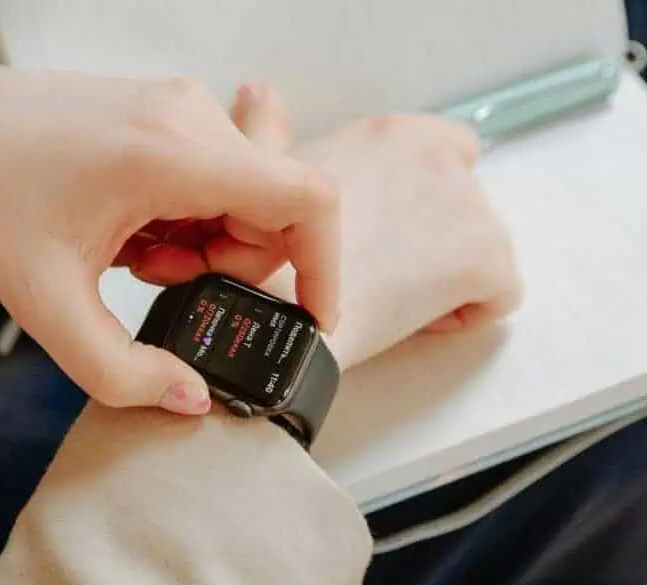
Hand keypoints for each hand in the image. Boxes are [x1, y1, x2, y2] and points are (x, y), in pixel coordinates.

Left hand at [0, 46, 338, 414]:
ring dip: (203, 244)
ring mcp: (183, 109)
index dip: (324, 268)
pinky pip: (217, 179)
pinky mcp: (171, 113)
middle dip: (229, 267)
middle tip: (156, 277)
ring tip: (133, 253)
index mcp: (173, 156)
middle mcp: (191, 119)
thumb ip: (120, 372)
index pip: (307, 201)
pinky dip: (187, 219)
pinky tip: (132, 229)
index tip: (309, 315)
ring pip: (246, 198)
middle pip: (274, 212)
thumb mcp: (47, 304)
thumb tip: (189, 397)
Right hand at [225, 84, 522, 368]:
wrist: (281, 320)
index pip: (445, 152)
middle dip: (430, 237)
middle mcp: (440, 157)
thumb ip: (269, 129)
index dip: (416, 197)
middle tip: (375, 271)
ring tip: (384, 297)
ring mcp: (471, 207)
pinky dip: (463, 313)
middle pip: (461, 204)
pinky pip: (497, 296)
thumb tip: (257, 92)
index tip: (375, 230)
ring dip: (443, 274)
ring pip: (479, 250)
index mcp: (392, 134)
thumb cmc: (267, 259)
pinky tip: (408, 321)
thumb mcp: (263, 176)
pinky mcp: (487, 262)